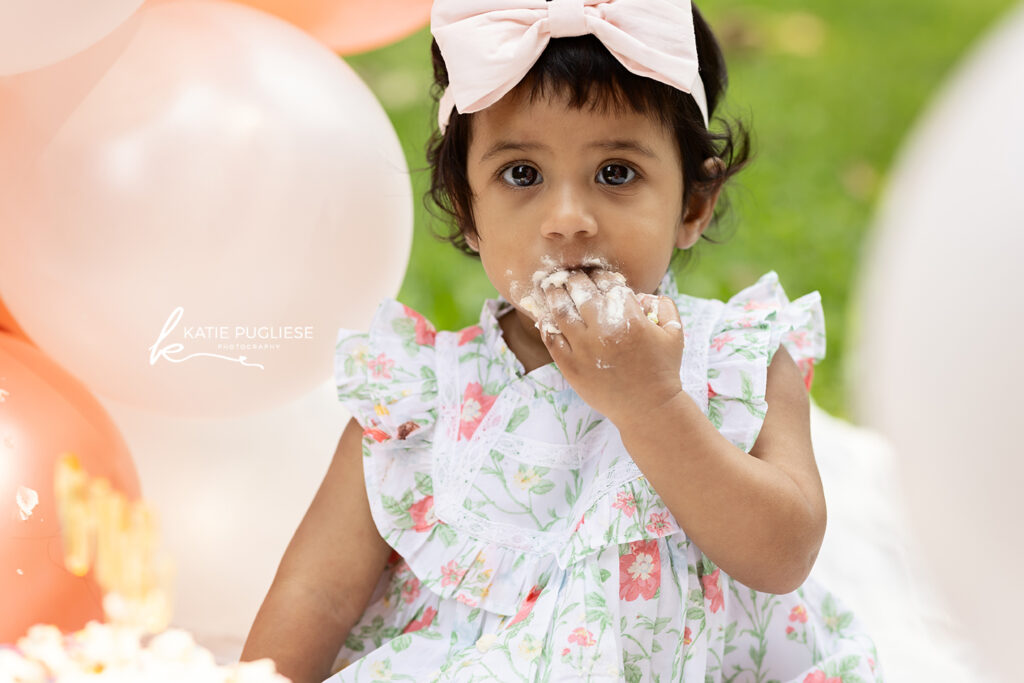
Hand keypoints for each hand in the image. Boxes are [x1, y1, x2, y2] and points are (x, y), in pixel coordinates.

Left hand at [538, 269, 684, 426]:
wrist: (648, 409)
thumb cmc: (663, 370)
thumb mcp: (675, 334)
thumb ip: (665, 306)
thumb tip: (644, 294)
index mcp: (629, 317)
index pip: (607, 283)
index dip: (600, 275)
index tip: (596, 275)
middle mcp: (603, 329)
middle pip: (580, 290)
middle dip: (574, 278)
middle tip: (569, 276)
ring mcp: (584, 348)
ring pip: (560, 310)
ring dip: (554, 294)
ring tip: (551, 287)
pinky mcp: (570, 366)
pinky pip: (551, 339)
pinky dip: (546, 325)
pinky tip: (546, 317)